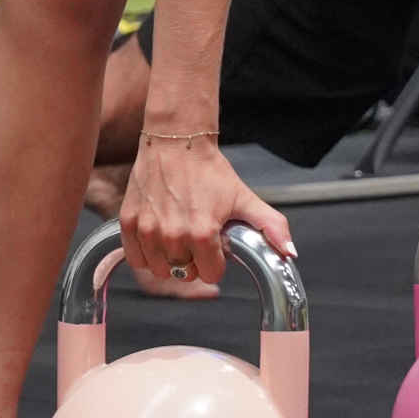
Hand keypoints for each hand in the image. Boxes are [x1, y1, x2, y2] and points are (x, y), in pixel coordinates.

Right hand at [119, 134, 294, 285]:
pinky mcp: (129, 224)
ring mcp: (148, 231)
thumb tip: (290, 253)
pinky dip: (147, 254)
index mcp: (203, 234)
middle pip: (186, 273)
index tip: (215, 244)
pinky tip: (159, 237)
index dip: (217, 261)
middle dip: (194, 260)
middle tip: (197, 236)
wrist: (176, 142)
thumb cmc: (209, 170)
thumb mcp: (244, 198)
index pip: (211, 275)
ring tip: (178, 235)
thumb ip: (271, 227)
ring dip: (170, 259)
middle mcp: (173, 236)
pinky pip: (137, 259)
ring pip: (161, 270)